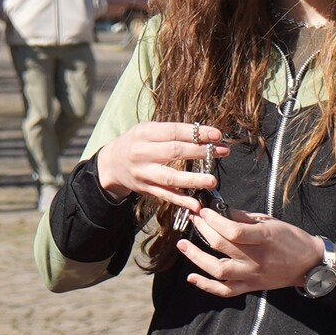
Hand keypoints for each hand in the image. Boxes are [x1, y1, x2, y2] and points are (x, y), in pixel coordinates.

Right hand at [95, 122, 226, 210]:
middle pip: (175, 152)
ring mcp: (144, 174)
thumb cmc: (136, 142)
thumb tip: (204, 134)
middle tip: (223, 151)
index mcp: (144, 134)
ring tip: (212, 180)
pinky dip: (181, 201)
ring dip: (193, 179)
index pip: (174, 132)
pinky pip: (166, 196)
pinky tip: (196, 204)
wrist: (112, 164)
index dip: (196, 133)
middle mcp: (142, 153)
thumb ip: (171, 131)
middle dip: (201, 152)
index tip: (217, 134)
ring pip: (170, 177)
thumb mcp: (147, 130)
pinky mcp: (147, 189)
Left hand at [176, 208, 329, 297]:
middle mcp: (256, 259)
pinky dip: (206, 286)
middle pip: (221, 246)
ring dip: (196, 257)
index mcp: (264, 238)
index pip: (232, 230)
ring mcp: (252, 275)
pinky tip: (191, 277)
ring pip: (218, 269)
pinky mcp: (250, 287)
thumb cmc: (291, 239)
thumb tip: (221, 210)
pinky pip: (225, 291)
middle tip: (193, 219)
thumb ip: (245, 218)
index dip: (214, 220)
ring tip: (182, 244)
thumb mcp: (271, 222)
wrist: (309, 264)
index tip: (203, 211)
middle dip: (202, 229)